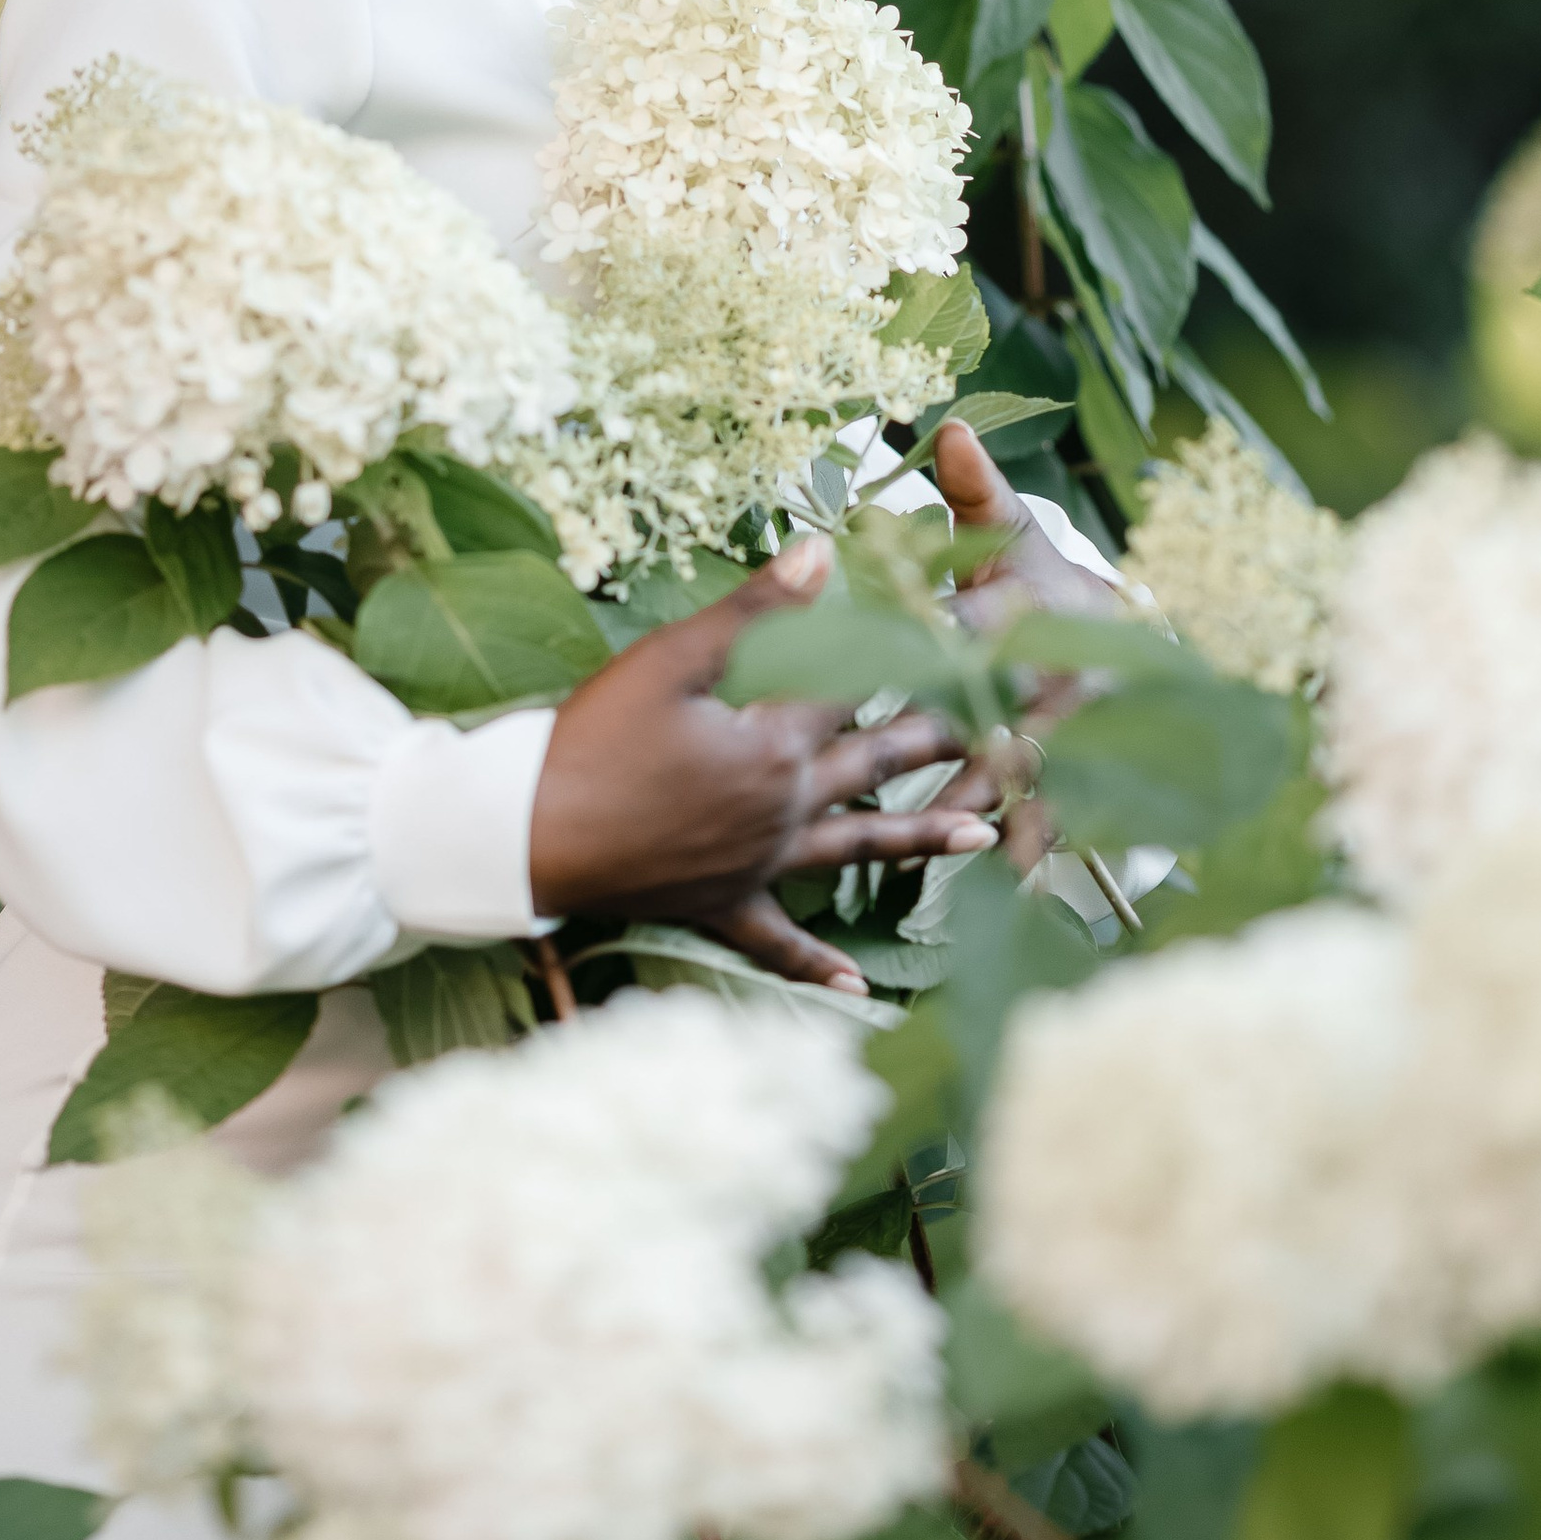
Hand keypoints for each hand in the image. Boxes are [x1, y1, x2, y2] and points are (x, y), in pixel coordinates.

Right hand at [528, 537, 995, 992]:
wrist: (527, 835)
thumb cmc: (591, 740)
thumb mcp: (670, 661)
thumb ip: (753, 612)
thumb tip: (824, 553)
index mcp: (775, 739)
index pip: (860, 681)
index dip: (916, 645)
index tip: (973, 627)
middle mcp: (784, 804)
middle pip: (878, 760)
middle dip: (948, 734)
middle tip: (1013, 721)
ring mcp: (758, 861)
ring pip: (857, 846)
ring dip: (923, 838)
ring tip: (987, 831)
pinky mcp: (721, 903)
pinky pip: (778, 942)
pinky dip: (816, 964)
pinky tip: (856, 986)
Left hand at [922, 423, 1134, 839]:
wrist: (1124, 638)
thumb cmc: (1039, 582)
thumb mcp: (1012, 534)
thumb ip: (976, 492)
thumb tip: (950, 429)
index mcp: (1025, 616)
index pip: (972, 630)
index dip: (933, 643)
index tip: (886, 659)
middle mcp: (1051, 679)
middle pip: (1000, 717)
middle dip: (958, 750)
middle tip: (908, 783)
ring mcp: (1069, 734)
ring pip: (1026, 778)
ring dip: (993, 815)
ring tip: (948, 856)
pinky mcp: (1076, 778)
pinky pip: (1053, 820)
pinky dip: (1034, 854)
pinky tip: (1006, 895)